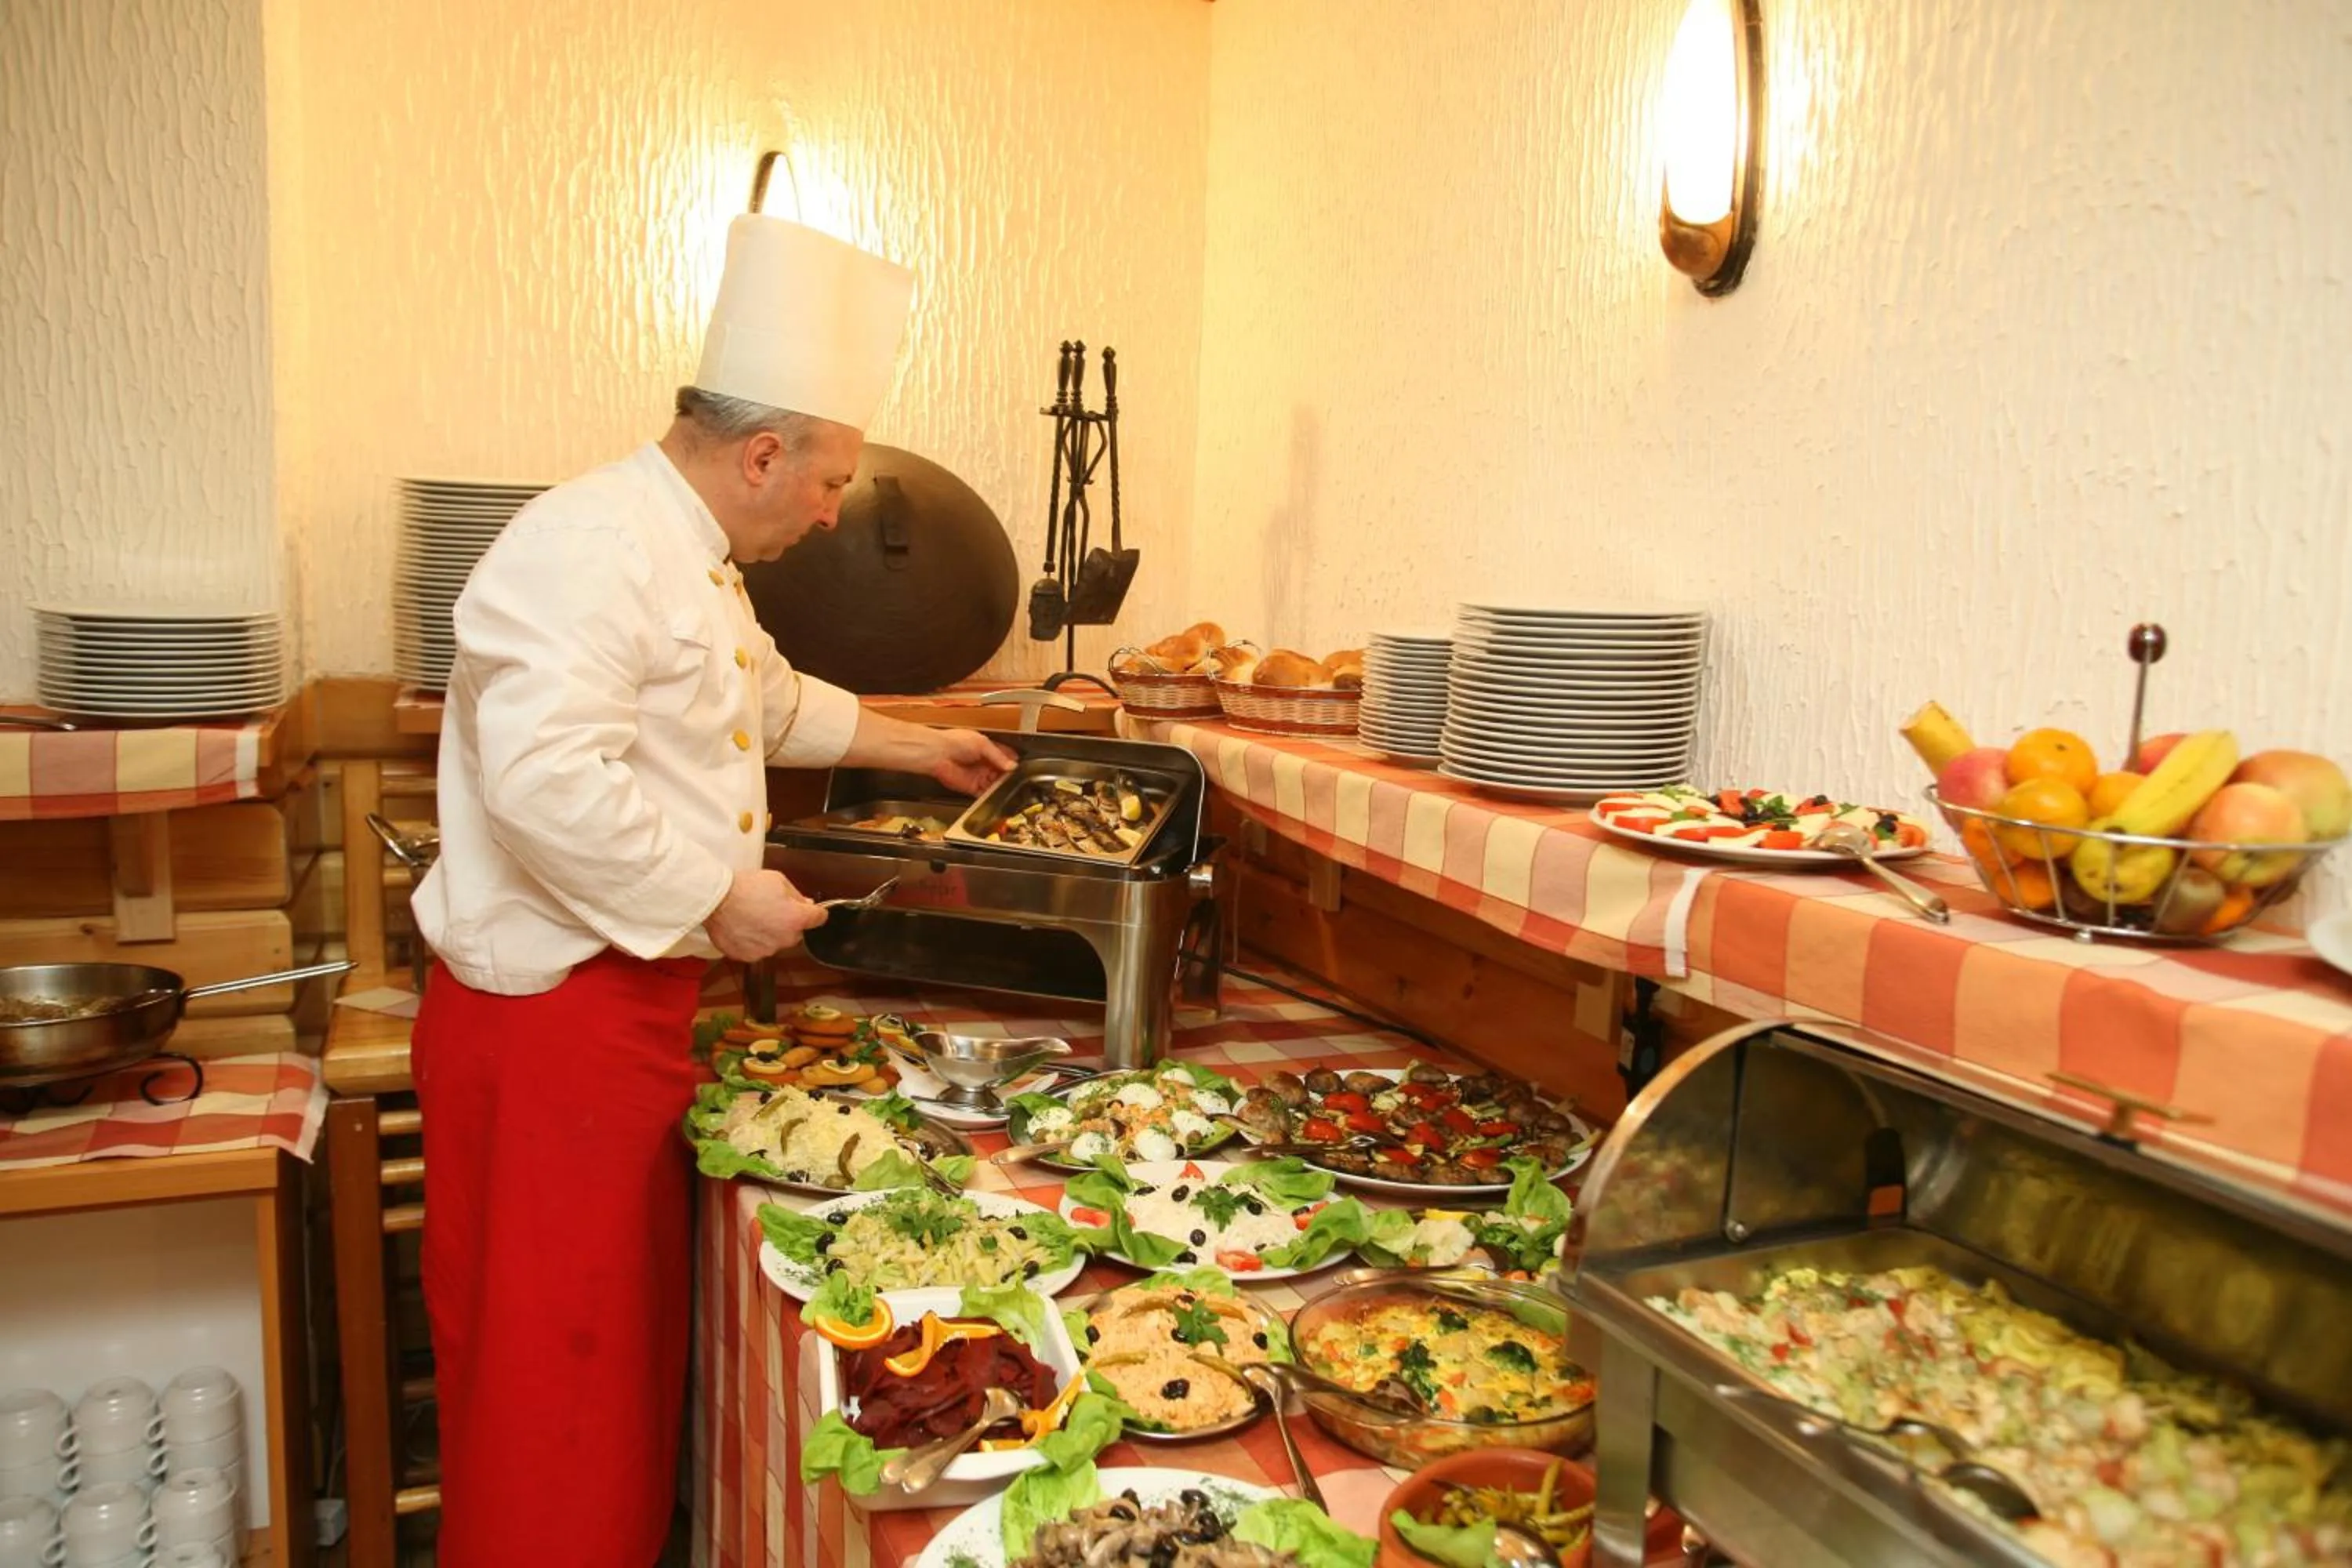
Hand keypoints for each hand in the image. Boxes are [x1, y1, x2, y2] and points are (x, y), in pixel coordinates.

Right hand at [703, 869, 827, 961]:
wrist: (715, 901)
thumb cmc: (745, 887)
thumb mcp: (777, 880)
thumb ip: (796, 895)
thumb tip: (806, 904)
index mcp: (796, 919)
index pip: (819, 918)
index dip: (815, 912)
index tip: (811, 911)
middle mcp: (785, 938)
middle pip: (796, 932)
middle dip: (788, 922)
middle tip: (771, 908)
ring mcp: (767, 950)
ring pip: (776, 942)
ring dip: (770, 933)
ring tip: (753, 917)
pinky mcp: (749, 957)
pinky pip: (757, 949)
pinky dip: (753, 941)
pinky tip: (743, 927)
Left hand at [926, 728, 1017, 795]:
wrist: (938, 754)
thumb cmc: (954, 742)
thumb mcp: (982, 743)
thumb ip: (998, 755)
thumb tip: (1012, 765)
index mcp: (986, 748)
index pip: (1004, 756)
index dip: (1013, 761)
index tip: (1022, 766)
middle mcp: (982, 763)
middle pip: (1001, 772)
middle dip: (1009, 776)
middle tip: (1018, 779)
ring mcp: (978, 776)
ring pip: (995, 783)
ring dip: (1002, 786)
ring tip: (1010, 787)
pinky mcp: (971, 787)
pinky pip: (984, 793)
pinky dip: (991, 795)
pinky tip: (998, 794)